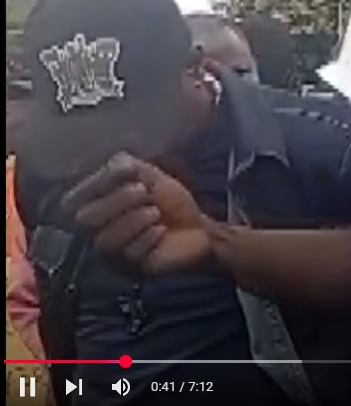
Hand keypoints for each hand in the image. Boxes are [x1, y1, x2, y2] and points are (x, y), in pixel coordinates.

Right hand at [63, 153, 209, 272]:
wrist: (199, 229)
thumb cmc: (170, 203)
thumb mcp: (152, 178)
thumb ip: (131, 167)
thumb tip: (118, 162)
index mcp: (97, 207)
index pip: (72, 200)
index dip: (97, 182)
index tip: (129, 169)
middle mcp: (98, 232)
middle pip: (86, 219)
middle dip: (117, 200)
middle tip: (144, 193)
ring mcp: (114, 252)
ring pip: (105, 240)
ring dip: (134, 220)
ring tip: (155, 212)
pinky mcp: (132, 267)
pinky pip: (129, 254)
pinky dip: (148, 237)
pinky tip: (161, 231)